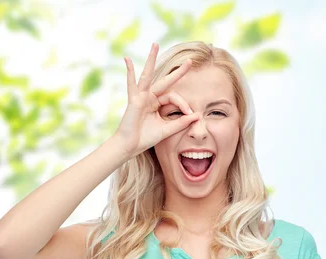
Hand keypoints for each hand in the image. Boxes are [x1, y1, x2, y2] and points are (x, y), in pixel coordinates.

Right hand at [113, 42, 199, 158]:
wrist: (129, 146)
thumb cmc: (145, 139)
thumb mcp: (167, 129)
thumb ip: (181, 122)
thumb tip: (198, 115)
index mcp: (156, 103)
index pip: (173, 97)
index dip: (183, 104)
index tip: (190, 114)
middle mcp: (148, 97)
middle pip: (165, 81)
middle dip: (178, 72)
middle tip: (190, 61)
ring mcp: (140, 96)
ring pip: (148, 74)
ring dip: (151, 59)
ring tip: (155, 45)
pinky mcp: (133, 99)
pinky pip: (131, 83)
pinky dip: (129, 71)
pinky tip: (126, 59)